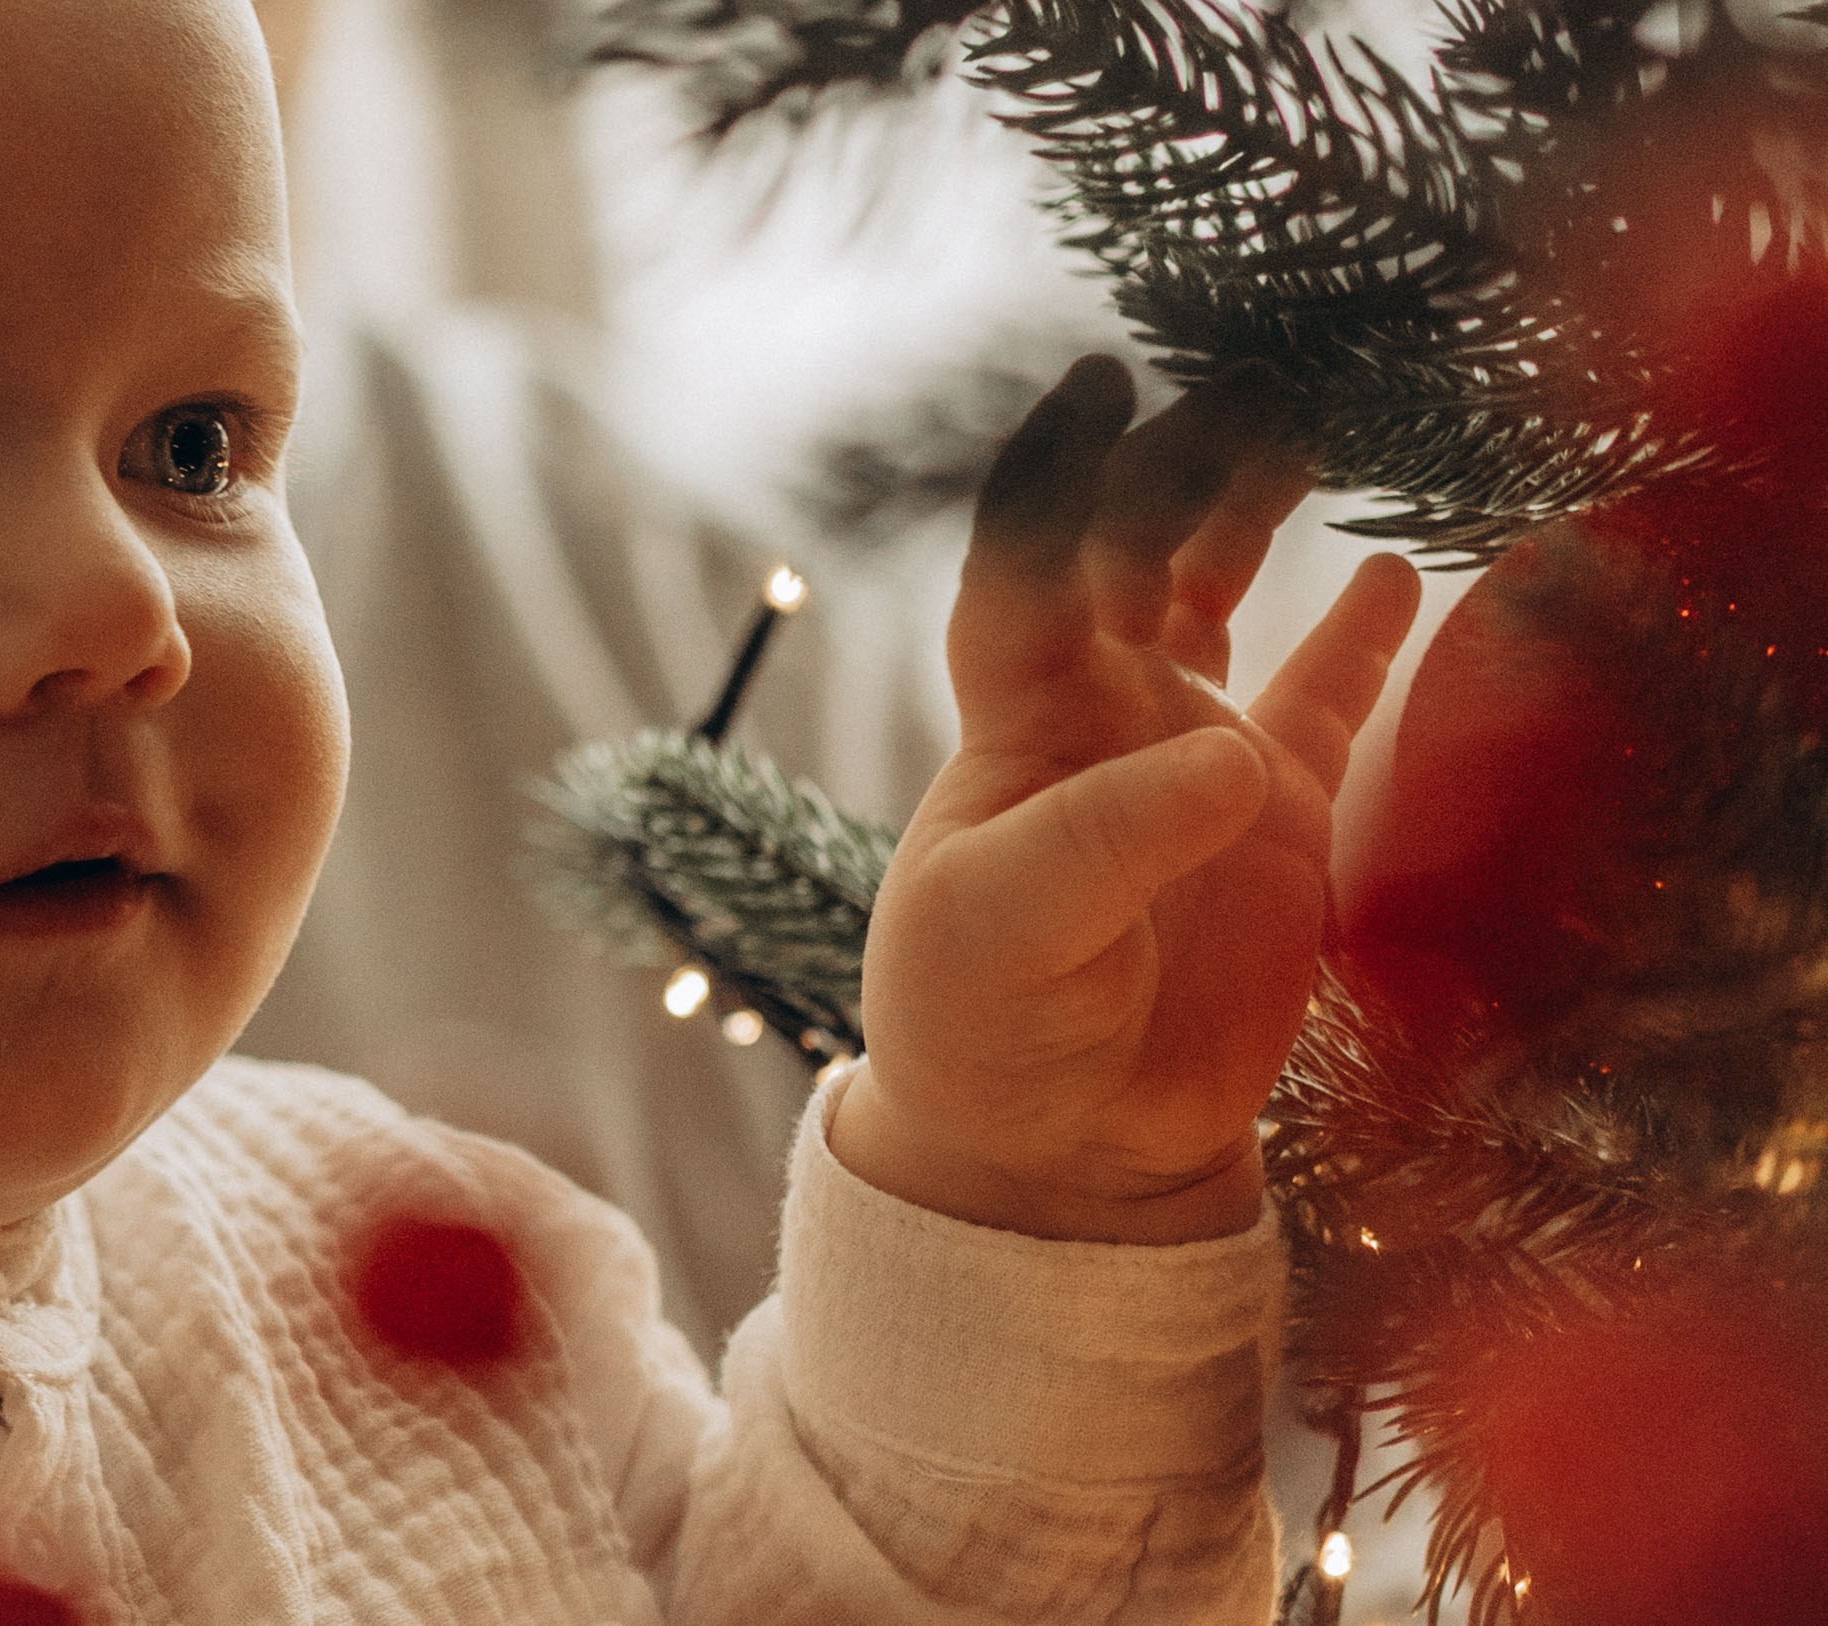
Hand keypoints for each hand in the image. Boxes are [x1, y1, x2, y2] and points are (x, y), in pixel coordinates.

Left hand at [835, 355, 1420, 1243]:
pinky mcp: (1271, 820)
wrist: (1057, 1141)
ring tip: (1309, 434)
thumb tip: (1229, 756)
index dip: (1053, 475)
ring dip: (1252, 517)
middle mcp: (1102, 715)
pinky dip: (1361, 644)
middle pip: (1136, 553)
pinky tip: (1399, 575)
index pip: (1023, 566)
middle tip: (1252, 389)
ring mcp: (1189, 760)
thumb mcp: (1003, 937)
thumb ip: (1104, 844)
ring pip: (1220, 601)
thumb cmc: (986, 1031)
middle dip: (1180, 467)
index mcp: (1019, 723)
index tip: (1097, 389)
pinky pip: (1322, 703)